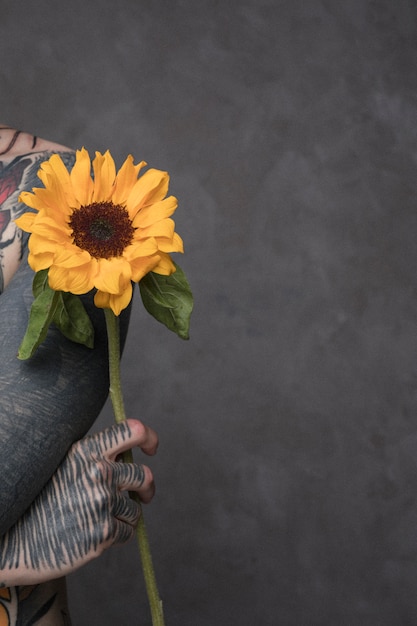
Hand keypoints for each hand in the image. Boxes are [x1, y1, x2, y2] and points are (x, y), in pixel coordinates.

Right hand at [0, 419, 157, 585]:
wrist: (10, 541)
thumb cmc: (35, 501)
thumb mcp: (60, 465)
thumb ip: (91, 457)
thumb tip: (122, 457)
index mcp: (86, 451)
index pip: (133, 431)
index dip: (149, 438)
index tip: (150, 448)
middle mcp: (98, 473)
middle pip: (144, 475)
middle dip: (146, 487)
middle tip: (143, 494)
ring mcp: (101, 504)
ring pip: (135, 508)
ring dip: (125, 514)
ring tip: (100, 519)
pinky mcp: (102, 534)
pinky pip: (128, 531)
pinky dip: (118, 534)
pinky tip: (97, 534)